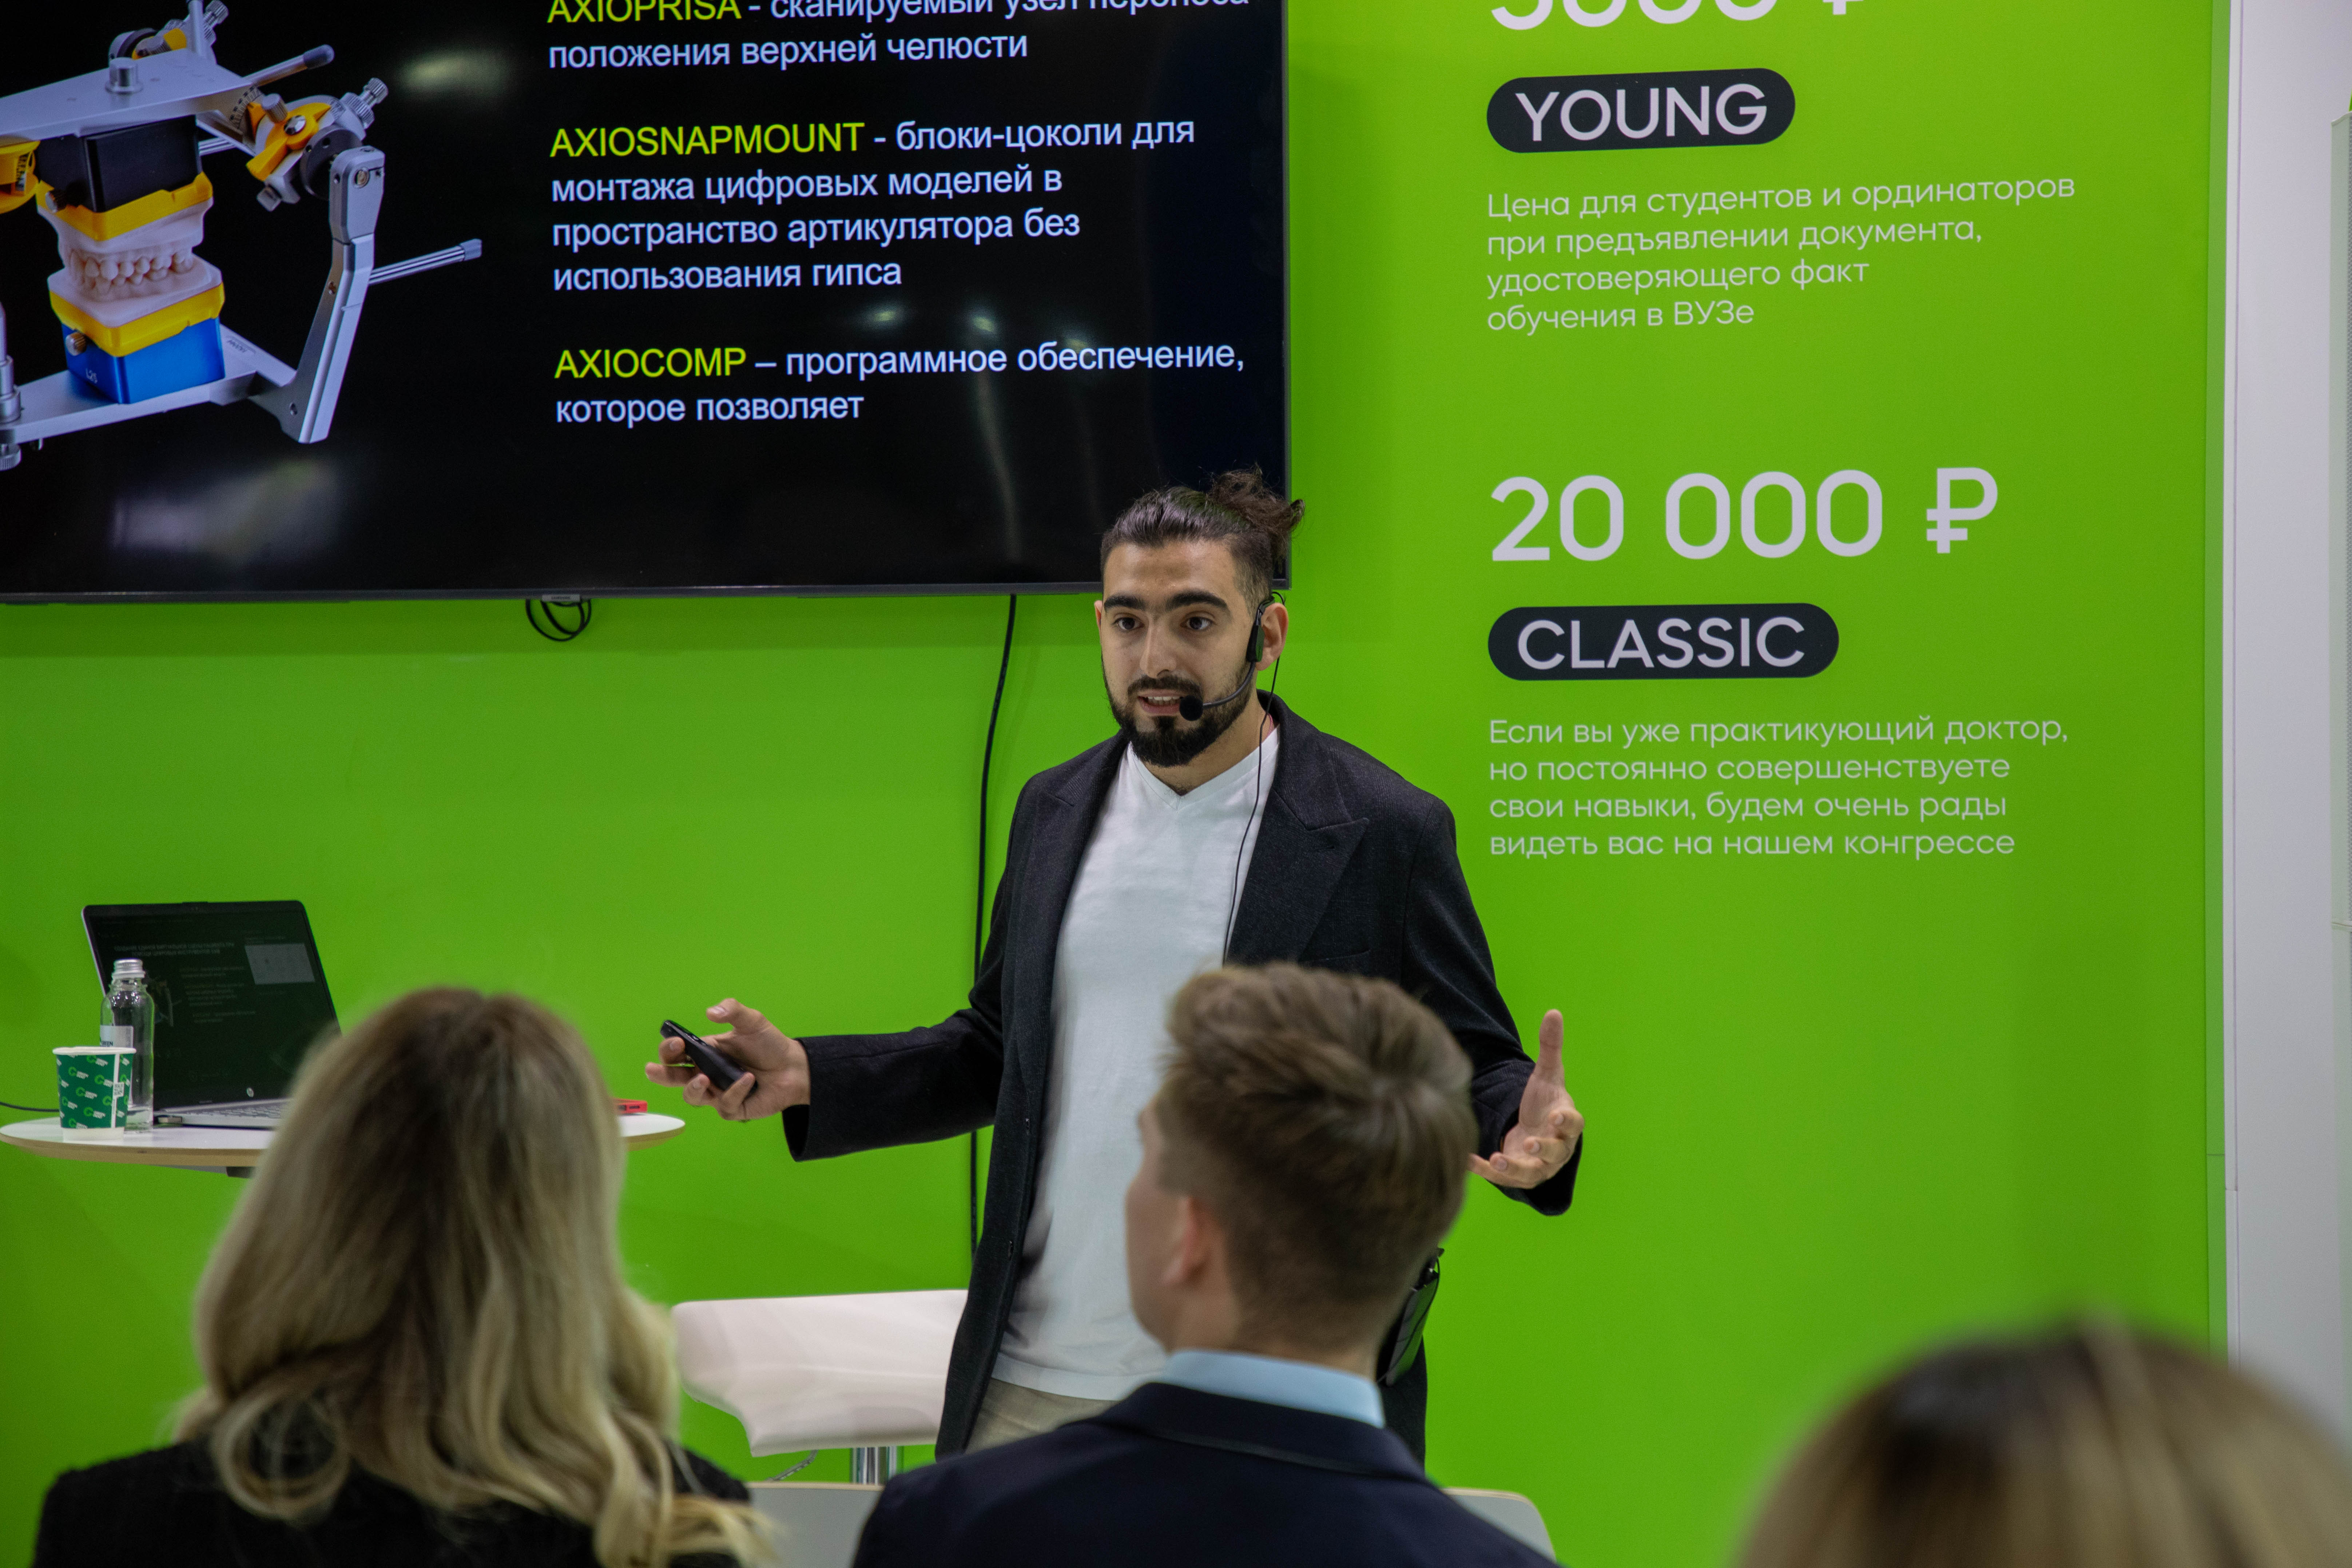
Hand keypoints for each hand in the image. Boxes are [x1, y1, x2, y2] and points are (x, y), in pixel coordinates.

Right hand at [643, 999, 811, 1121]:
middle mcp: (706, 1073)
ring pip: (693, 1097)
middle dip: (660, 1074)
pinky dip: (734, 1092)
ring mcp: (717, 1092)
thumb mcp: (752, 1021)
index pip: (677, 1053)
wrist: (794, 1067)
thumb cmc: (769, 1044)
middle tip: (652, 1070)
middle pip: (674, 1078)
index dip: (669, 1049)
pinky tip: (748, 1080)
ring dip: (693, 1089)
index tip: (676, 1043)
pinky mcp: (732, 1108)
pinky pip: (724, 1104)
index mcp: (705, 1051)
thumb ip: (733, 1011)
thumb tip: (710, 1012)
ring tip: (704, 1078)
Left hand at [1469, 1008, 1582, 1189]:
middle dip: (1543, 1149)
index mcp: (1567, 1123)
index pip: (1574, 1124)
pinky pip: (1504, 1178)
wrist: (1535, 1129)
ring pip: (1531, 1173)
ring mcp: (1538, 1165)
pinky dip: (1487, 1171)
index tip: (1556, 1117)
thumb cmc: (1544, 1102)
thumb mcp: (1546, 1074)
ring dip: (1515, 1168)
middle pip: (1555, 1152)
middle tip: (1530, 1144)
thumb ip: (1550, 1047)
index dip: (1567, 1122)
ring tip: (1497, 1160)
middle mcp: (1557, 1148)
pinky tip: (1469, 1159)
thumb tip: (1553, 1012)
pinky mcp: (1518, 1175)